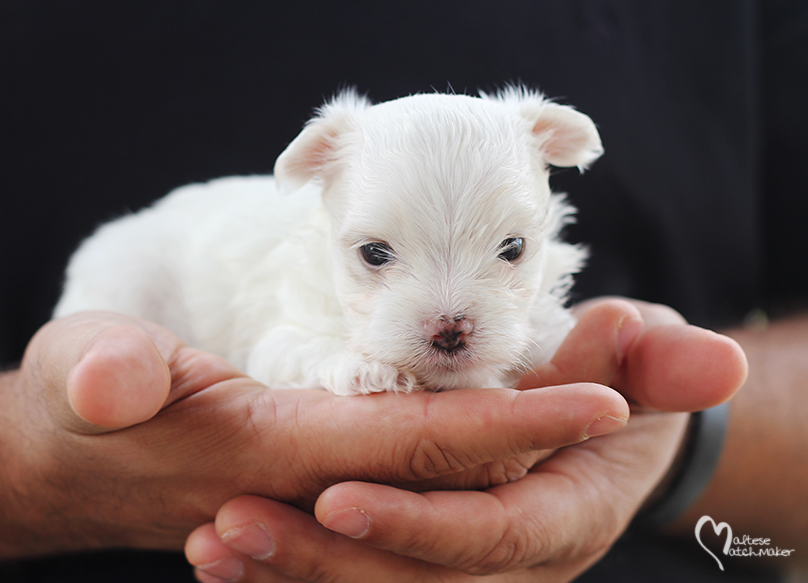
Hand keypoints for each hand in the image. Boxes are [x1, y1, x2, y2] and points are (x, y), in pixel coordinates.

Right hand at [0, 309, 629, 555]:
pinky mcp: (303, 488)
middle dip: (543, 434)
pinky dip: (462, 462)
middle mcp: (309, 484)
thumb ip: (100, 375)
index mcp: (273, 449)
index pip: (417, 443)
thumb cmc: (73, 407)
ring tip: (591, 409)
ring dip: (514, 448)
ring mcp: (312, 492)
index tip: (603, 398)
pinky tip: (503, 436)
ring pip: (436, 482)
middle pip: (452, 470)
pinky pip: (400, 485)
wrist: (62, 461)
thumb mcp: (76, 374)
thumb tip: (116, 384)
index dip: (512, 420)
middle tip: (633, 394)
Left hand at [185, 299, 746, 581]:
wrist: (594, 430)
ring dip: (289, 575)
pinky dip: (293, 573)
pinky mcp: (419, 558)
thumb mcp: (632, 362)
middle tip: (231, 526)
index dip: (415, 523)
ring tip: (211, 547)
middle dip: (320, 559)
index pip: (484, 535)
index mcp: (556, 515)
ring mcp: (459, 567)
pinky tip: (224, 556)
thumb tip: (714, 365)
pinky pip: (357, 577)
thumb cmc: (608, 383)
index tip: (334, 498)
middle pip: (410, 579)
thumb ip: (656, 363)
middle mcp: (505, 562)